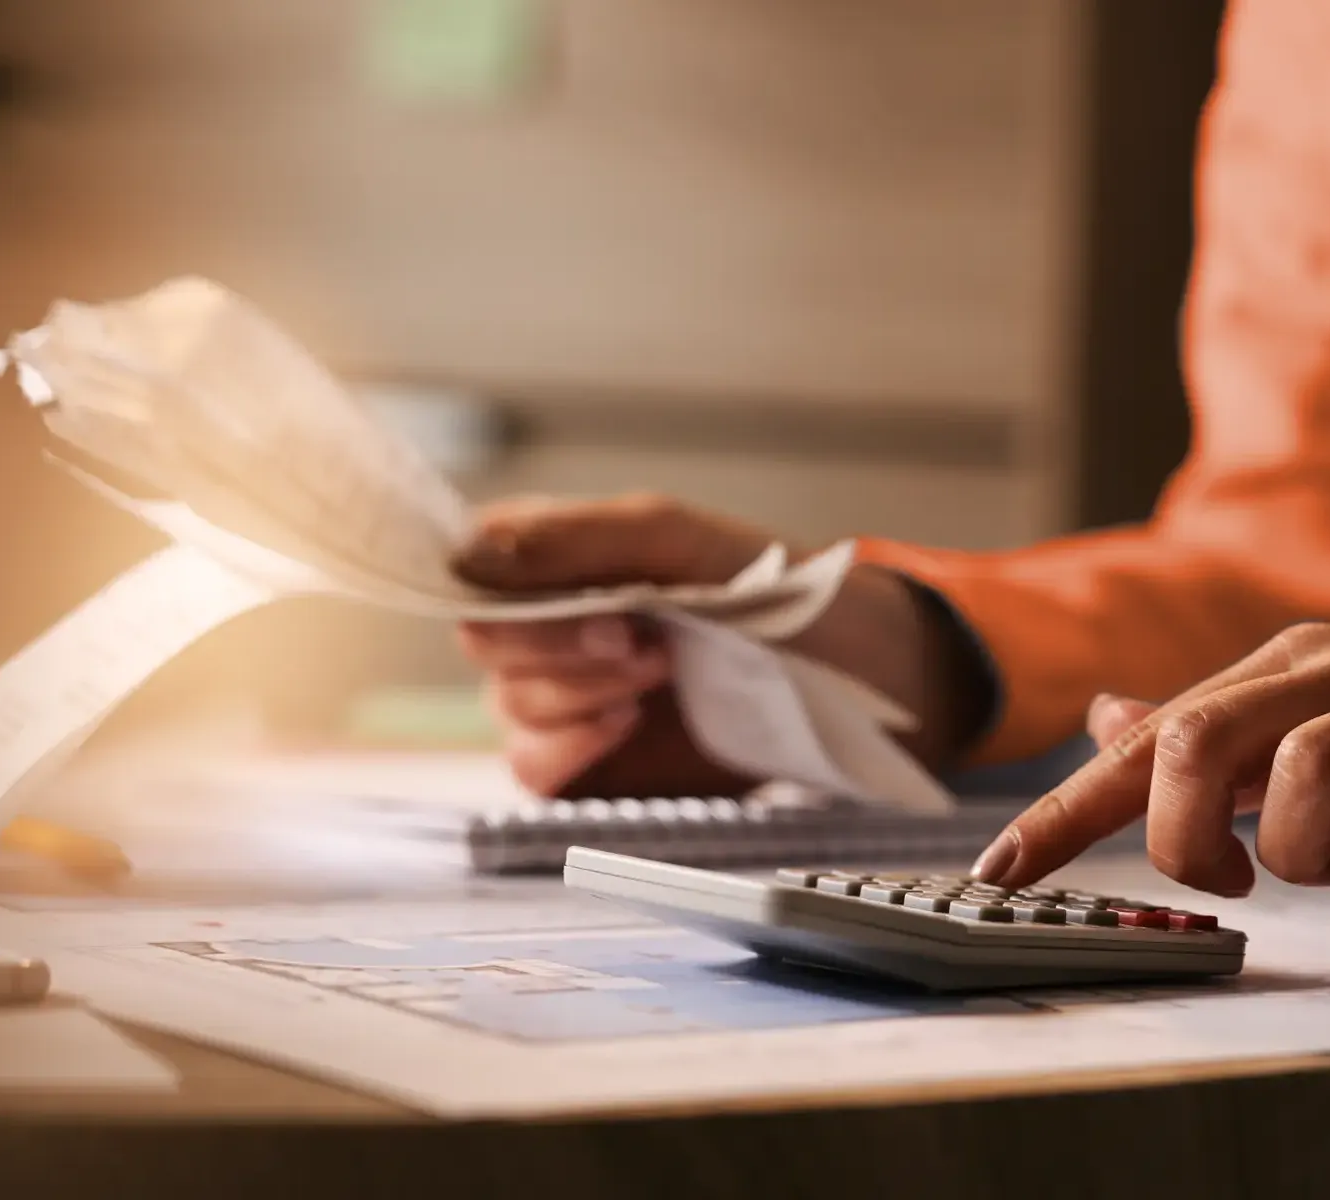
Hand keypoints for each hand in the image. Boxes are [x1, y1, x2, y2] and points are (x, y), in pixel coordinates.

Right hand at [450, 493, 990, 798]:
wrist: (860, 677)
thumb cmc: (776, 593)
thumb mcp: (678, 540)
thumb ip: (574, 538)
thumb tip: (469, 552)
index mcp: (559, 562)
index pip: (471, 571)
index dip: (501, 591)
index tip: (578, 598)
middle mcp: (552, 631)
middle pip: (484, 645)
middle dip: (557, 647)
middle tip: (642, 641)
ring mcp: (571, 702)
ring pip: (508, 711)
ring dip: (573, 697)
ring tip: (653, 679)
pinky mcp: (595, 769)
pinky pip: (536, 772)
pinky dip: (571, 749)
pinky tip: (627, 725)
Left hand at [971, 622, 1329, 964]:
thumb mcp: (1324, 723)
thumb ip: (1219, 728)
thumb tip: (1110, 719)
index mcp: (1287, 666)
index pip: (1150, 737)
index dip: (1065, 809)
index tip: (999, 875)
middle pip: (1204, 734)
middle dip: (1177, 831)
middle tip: (1217, 882)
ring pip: (1307, 766)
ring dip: (1287, 853)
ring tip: (1309, 889)